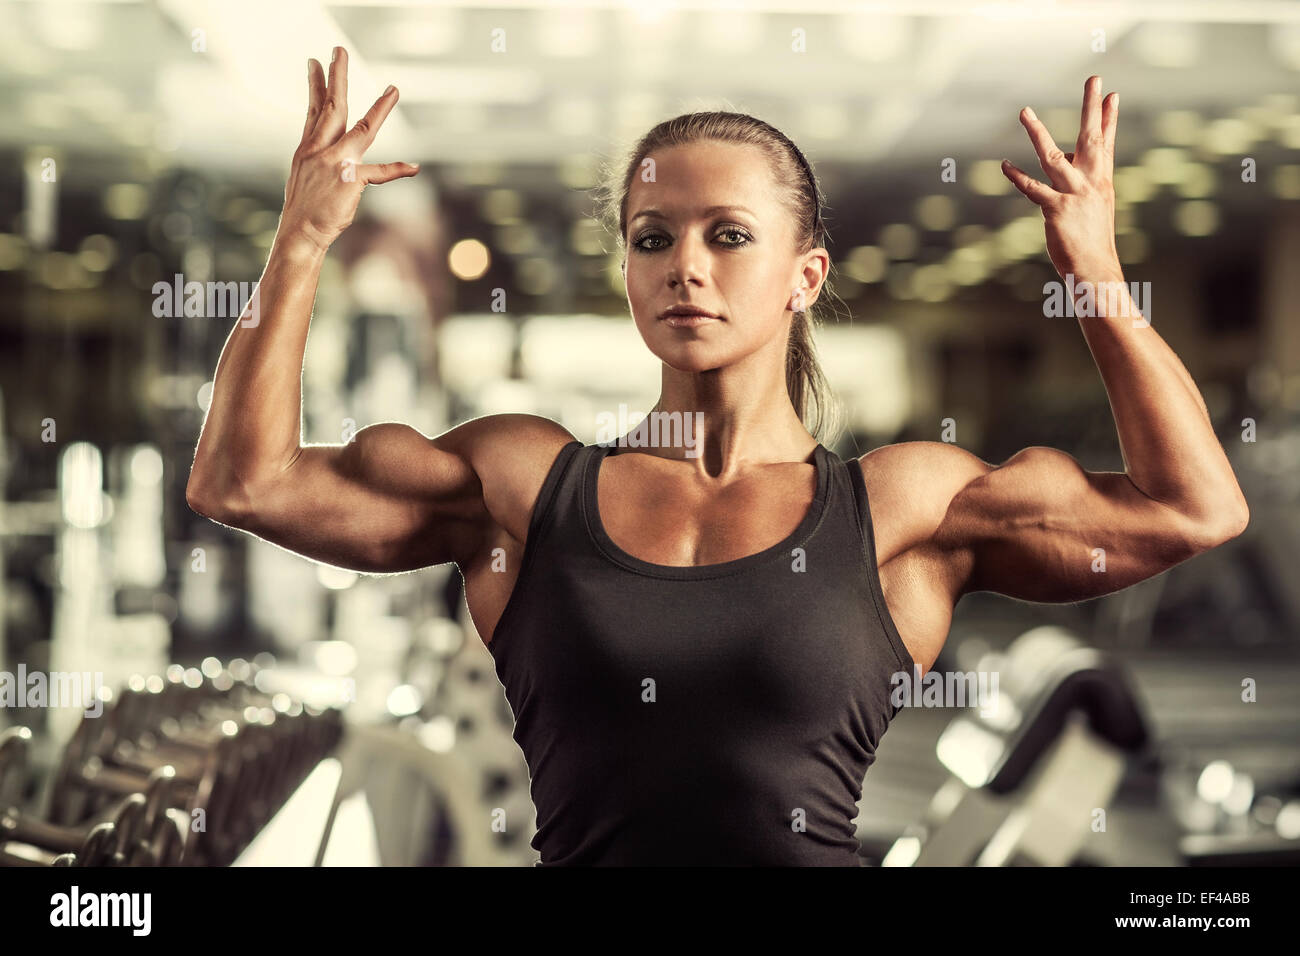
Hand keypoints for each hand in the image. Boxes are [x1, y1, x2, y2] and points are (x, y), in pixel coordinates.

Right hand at [280, 47, 419, 252]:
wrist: (299, 232)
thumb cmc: (304, 210)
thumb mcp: (303, 177)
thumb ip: (316, 160)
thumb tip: (326, 155)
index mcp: (307, 148)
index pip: (312, 110)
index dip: (315, 85)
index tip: (314, 62)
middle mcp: (319, 150)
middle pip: (331, 106)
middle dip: (336, 77)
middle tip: (339, 51)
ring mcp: (336, 163)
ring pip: (361, 128)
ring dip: (380, 109)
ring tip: (393, 90)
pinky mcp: (351, 180)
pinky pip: (379, 173)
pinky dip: (398, 170)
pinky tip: (413, 166)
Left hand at [1001, 76, 1121, 282]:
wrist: (1096, 268)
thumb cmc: (1091, 239)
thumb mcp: (1095, 206)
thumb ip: (1084, 181)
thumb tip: (1066, 160)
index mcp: (1102, 180)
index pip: (1107, 142)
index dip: (1109, 118)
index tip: (1112, 93)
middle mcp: (1091, 182)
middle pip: (1091, 137)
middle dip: (1091, 106)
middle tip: (1094, 78)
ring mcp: (1074, 194)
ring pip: (1054, 156)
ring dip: (1037, 132)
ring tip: (1024, 111)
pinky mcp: (1057, 210)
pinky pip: (1033, 189)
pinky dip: (1017, 177)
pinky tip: (1004, 165)